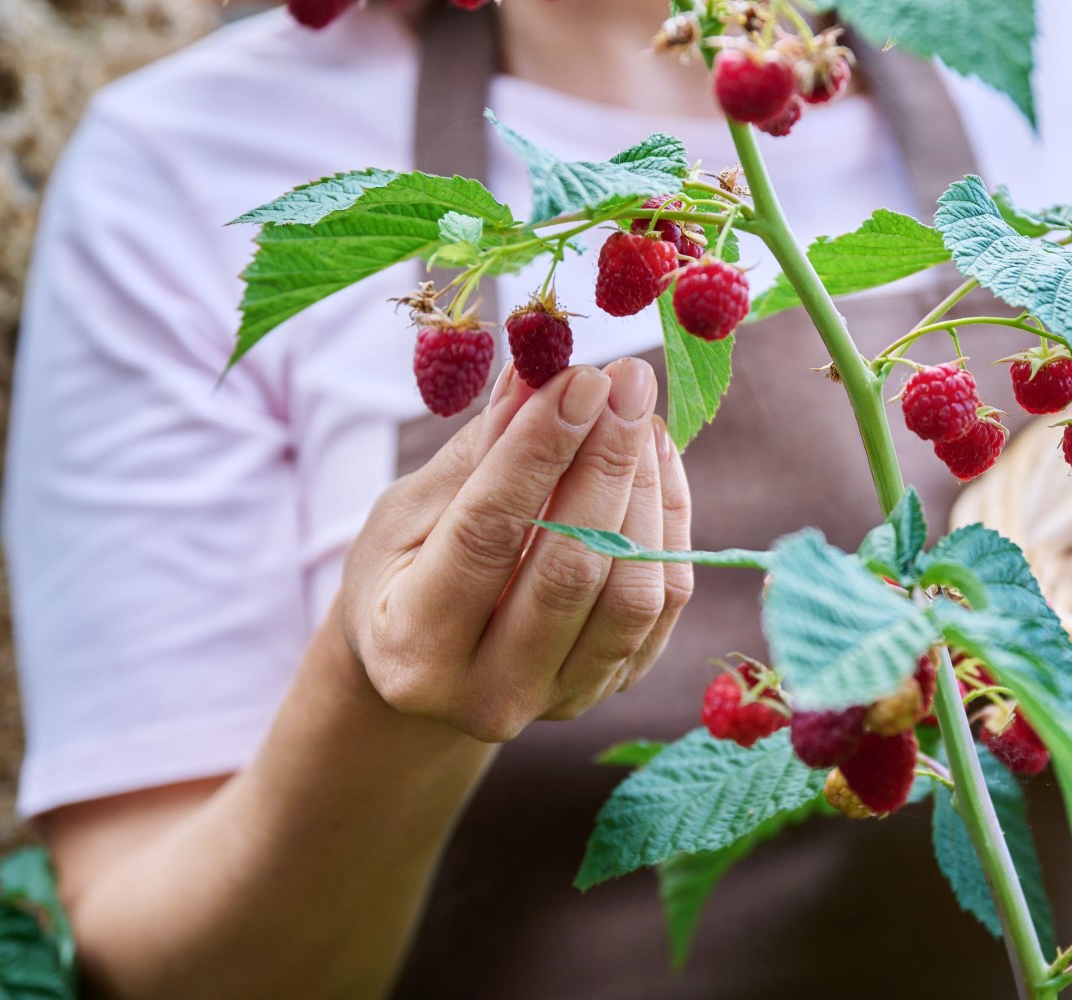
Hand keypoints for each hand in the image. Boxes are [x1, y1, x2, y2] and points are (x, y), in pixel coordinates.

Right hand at [338, 358, 691, 740]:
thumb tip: (537, 372)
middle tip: (625, 381)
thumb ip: (477, 453)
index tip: (579, 379)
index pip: (489, 536)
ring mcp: (561, 700)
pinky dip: (669, 523)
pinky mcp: (614, 688)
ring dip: (646, 491)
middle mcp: (490, 694)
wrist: (429, 668)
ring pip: (632, 593)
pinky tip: (656, 461)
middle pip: (572, 569)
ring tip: (639, 415)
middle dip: (607, 462)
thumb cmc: (402, 575)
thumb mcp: (408, 513)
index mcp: (414, 647)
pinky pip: (664, 603)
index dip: (539, 452)